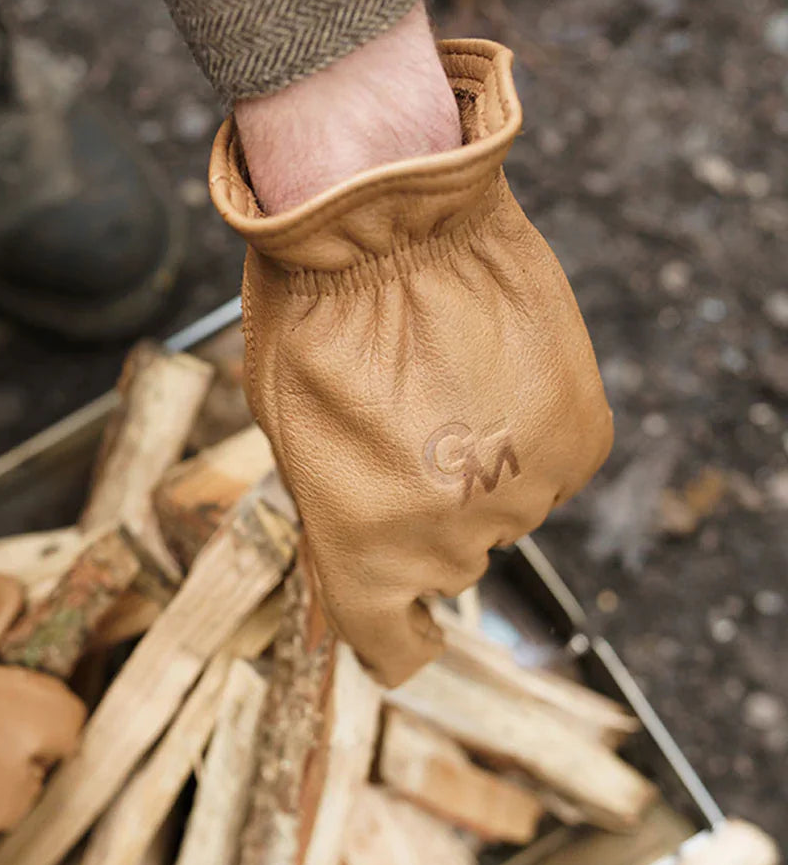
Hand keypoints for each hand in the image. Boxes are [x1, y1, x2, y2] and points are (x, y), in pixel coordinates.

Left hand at [212, 36, 612, 684]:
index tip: (403, 635)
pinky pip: (554, 469)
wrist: (382, 221)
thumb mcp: (288, 438)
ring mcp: (522, 492)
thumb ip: (335, 515)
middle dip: (423, 526)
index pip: (392, 643)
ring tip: (448, 394)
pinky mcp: (576, 437)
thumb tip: (370, 553)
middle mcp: (448, 541)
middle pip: (447, 569)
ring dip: (480, 476)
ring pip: (504, 518)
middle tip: (405, 444)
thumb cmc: (311, 323)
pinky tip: (494, 385)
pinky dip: (529, 441)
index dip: (395, 640)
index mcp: (365, 553)